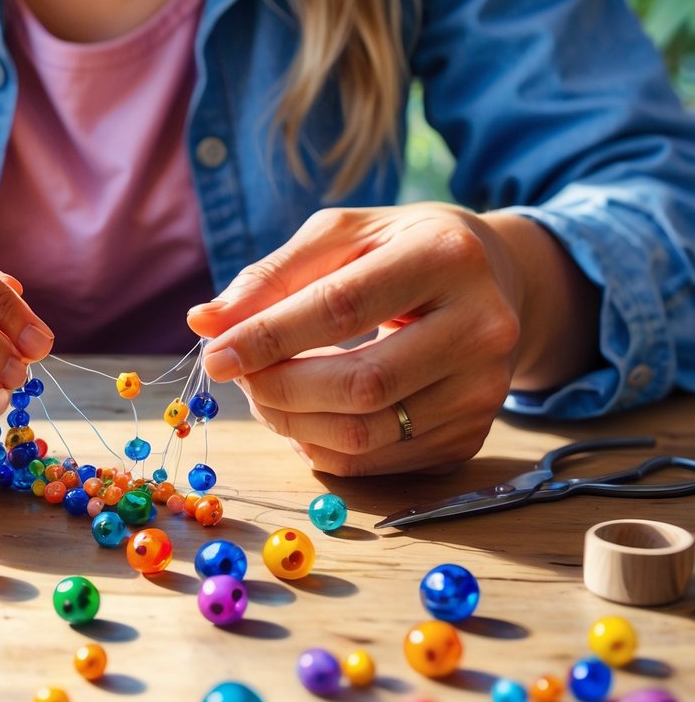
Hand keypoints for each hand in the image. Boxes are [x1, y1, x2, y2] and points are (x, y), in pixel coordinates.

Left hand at [186, 203, 597, 475]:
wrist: (496, 282)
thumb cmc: (400, 250)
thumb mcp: (341, 237)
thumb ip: (271, 276)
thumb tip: (205, 323)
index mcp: (446, 256)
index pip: (342, 307)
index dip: (269, 337)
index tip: (215, 355)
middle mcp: (482, 327)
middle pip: (360, 385)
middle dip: (279, 388)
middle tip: (240, 376)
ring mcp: (484, 392)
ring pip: (364, 435)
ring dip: (292, 423)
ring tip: (267, 392)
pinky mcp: (471, 438)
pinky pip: (374, 464)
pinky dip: (319, 446)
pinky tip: (305, 414)